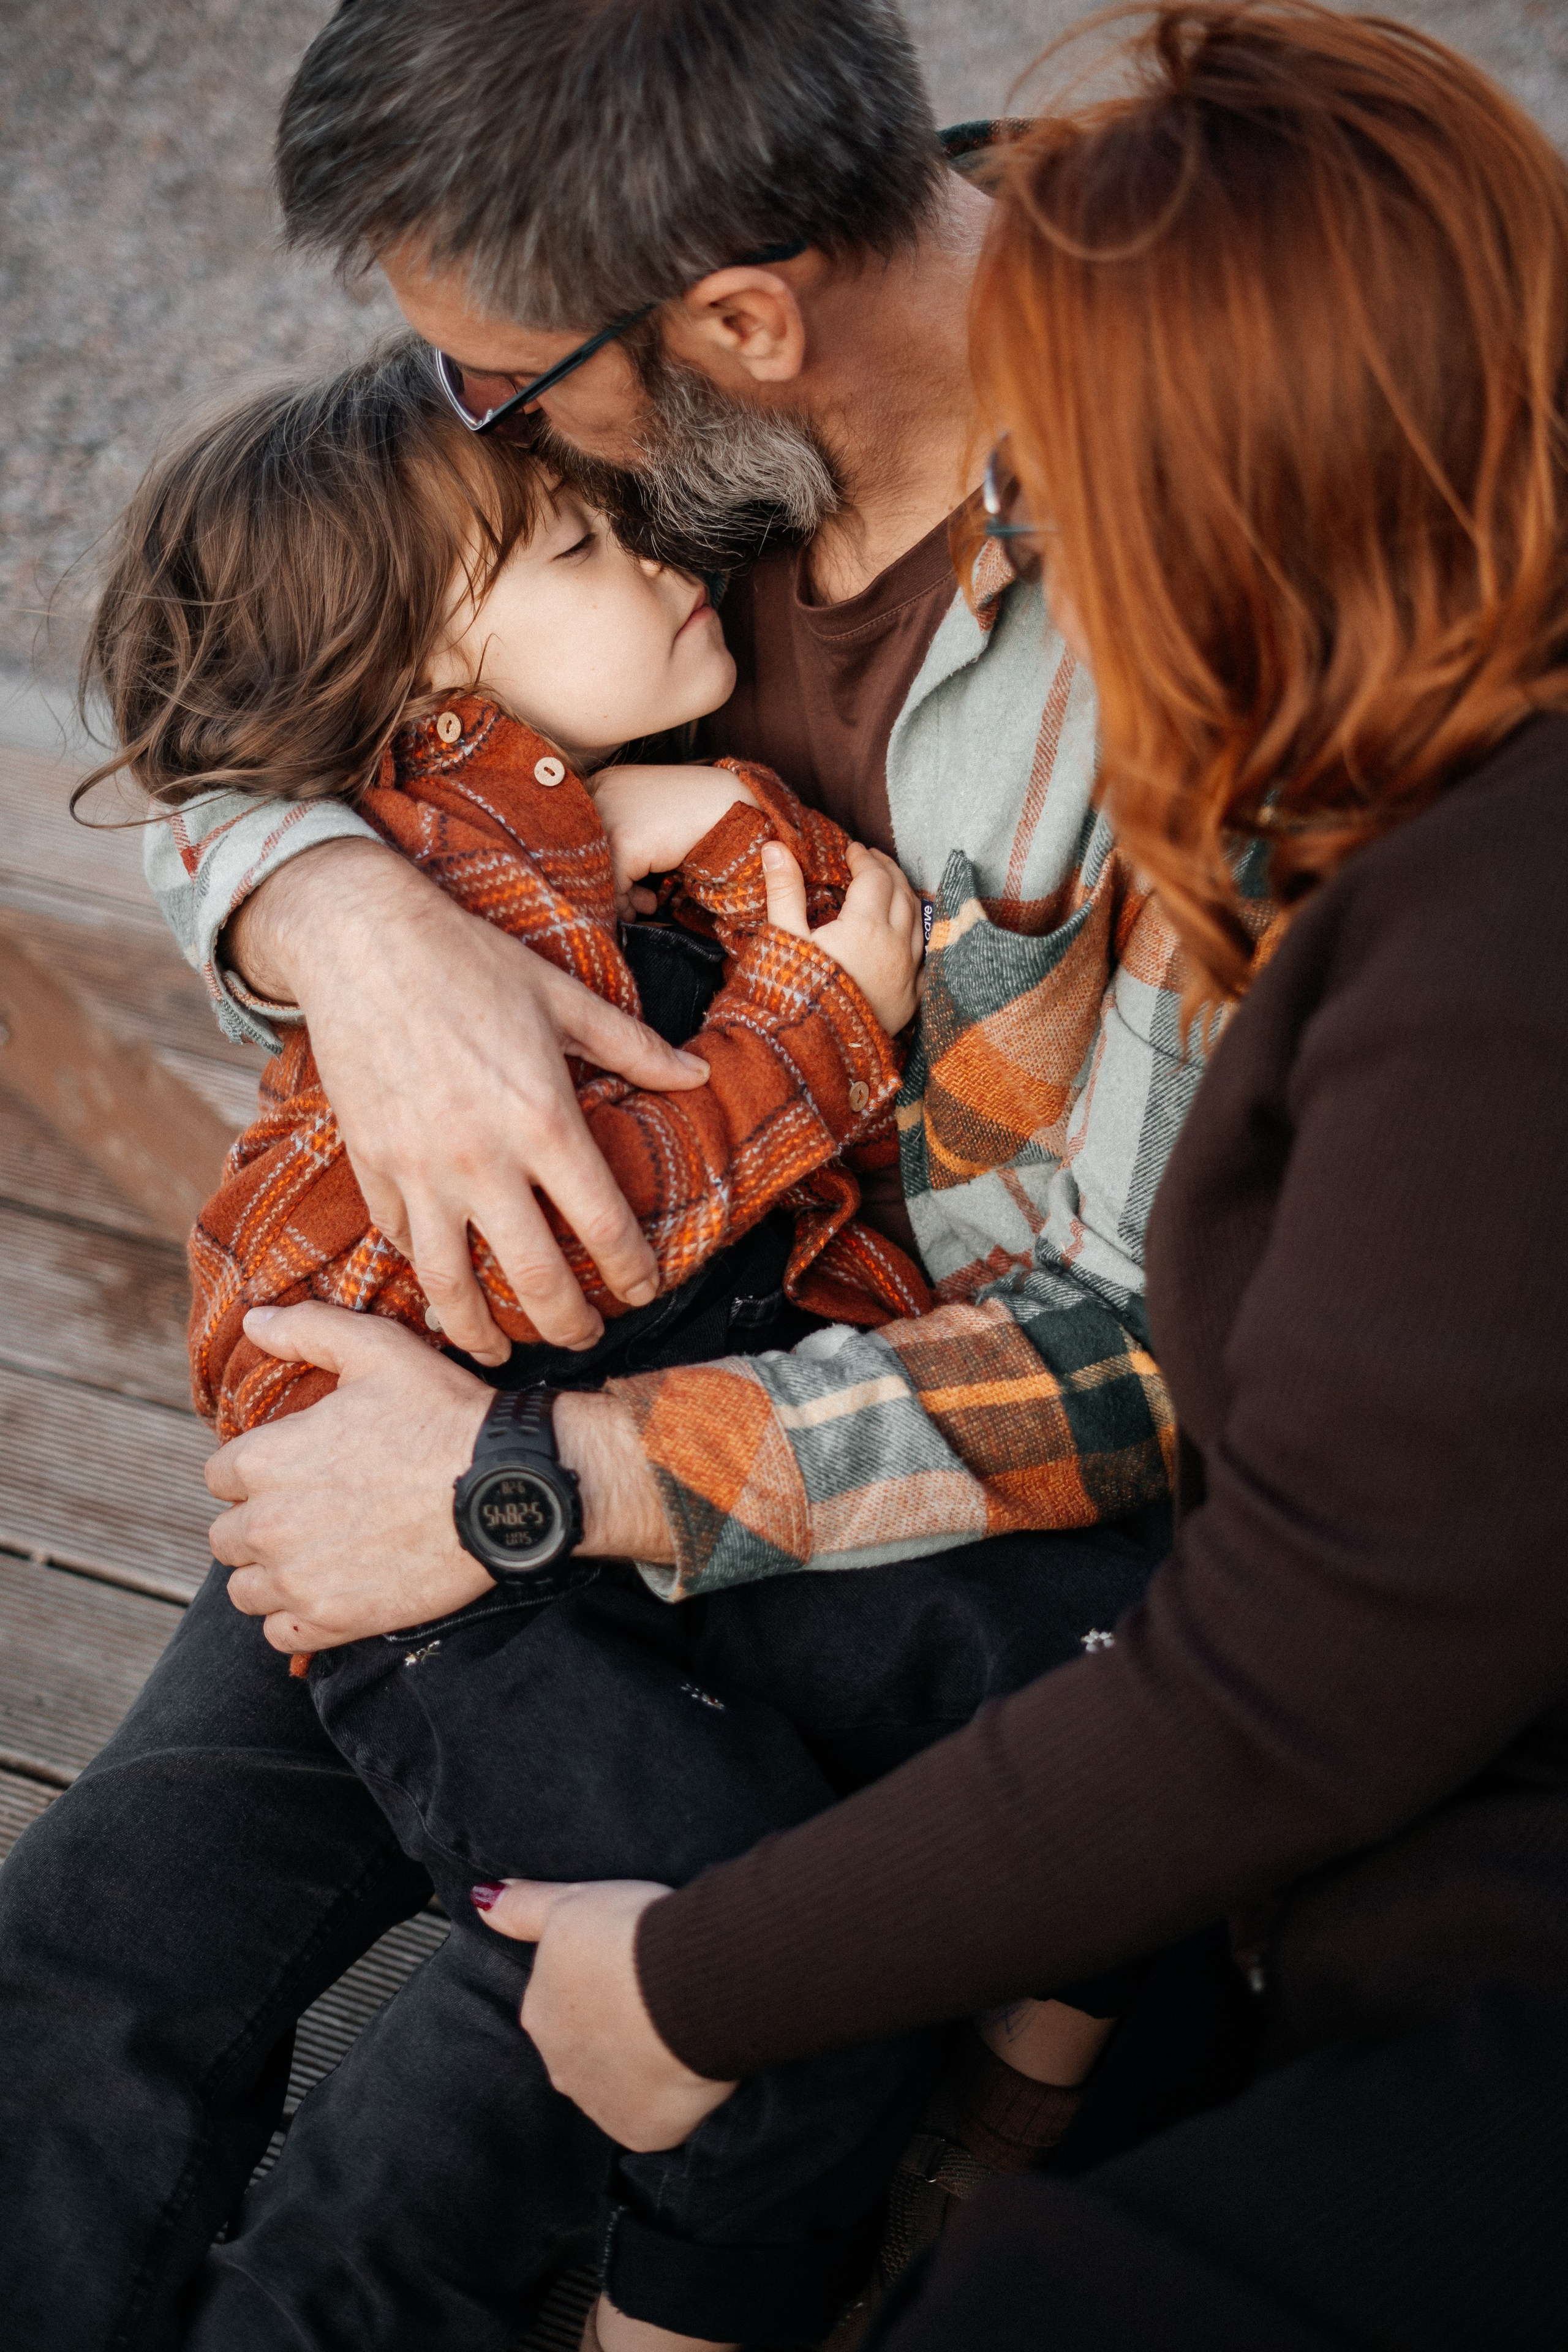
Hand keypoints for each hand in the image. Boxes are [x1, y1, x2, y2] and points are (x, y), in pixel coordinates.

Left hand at [207, 1304, 493, 1650]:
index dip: (254, 1467)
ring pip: (245, 1589)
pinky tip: (326, 1591)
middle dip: (257, 1521)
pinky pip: (279, 1634)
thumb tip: (253, 1320)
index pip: (219, 1475)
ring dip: (269, 1572)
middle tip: (307, 1509)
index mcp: (267, 1459)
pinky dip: (294, 1618)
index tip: (293, 1466)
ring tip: (313, 1554)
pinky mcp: (334, 1620)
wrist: (506, 1486)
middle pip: (226, 1535)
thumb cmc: (444, 1413)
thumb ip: (307, 1329)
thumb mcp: (378, 1349)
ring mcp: (299, 1579)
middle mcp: (269, 1525)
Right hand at [226, 839, 709, 1361]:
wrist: (361, 941)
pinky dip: (421, 1274)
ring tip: (499, 1353)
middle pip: (535, 1279)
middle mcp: (483, 1159)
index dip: (632, 1274)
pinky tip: (441, 1290)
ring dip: (480, 1334)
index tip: (642, 1292)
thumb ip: (633, 1047)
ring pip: (452, 1285)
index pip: (604, 1227)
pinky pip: (400, 1242)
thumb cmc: (469, 961)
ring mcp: (420, 1170)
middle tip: (584, 1340)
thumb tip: (698, 1075)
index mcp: (544, 1119)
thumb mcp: (563, 996)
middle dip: (568, 1325)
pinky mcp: (371, 1167)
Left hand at [473, 1877, 737, 2150]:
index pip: (561, 2004)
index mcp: (540, 2013)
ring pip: (618, 2085)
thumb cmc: (631, 1938)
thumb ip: (523, 1907)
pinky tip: (688, 2065)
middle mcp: (559, 2066)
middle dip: (615, 2030)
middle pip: (586, 2049)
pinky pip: (652, 2119)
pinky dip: (669, 2098)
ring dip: (640, 2064)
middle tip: (656, 1996)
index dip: (598, 1983)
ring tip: (678, 2026)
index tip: (629, 1966)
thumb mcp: (571, 1903)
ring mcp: (599, 2105)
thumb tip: (481, 1900)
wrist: (689, 1984)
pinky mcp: (639, 2132)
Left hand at [588, 764, 759, 920]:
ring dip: (620, 896)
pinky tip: (649, 907)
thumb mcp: (648, 812)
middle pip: (587, 854)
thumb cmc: (693, 806)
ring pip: (599, 871)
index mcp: (603, 782)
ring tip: (647, 904)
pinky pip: (616, 884)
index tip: (618, 884)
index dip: (600, 865)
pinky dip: (627, 902)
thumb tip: (609, 873)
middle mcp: (599, 796)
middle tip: (631, 902)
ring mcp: (609, 819)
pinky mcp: (624, 843)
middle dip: (608, 884)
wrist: (727, 803)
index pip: (583, 833)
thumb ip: (625, 832)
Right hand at [762, 839, 923, 1033]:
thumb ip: (784, 891)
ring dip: (904, 894)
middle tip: (870, 858)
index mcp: (865, 927)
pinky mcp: (912, 996)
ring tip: (887, 884)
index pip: (873, 876)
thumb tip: (775, 847)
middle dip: (886, 869)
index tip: (850, 849)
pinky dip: (917, 929)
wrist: (814, 1056)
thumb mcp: (783, 940)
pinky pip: (925, 952)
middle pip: (901, 891)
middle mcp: (896, 945)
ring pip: (919, 918)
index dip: (863, 857)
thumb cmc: (794, 997)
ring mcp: (908, 971)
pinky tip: (905, 929)